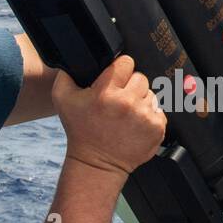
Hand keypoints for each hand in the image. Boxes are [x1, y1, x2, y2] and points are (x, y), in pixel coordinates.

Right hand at [52, 55, 166, 176]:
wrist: (97, 164)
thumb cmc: (81, 131)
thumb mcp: (62, 99)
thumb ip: (66, 74)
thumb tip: (75, 59)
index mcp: (106, 92)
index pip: (126, 62)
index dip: (120, 69)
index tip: (116, 79)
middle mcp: (128, 102)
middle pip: (140, 77)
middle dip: (131, 86)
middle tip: (119, 101)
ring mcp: (144, 116)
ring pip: (151, 94)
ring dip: (141, 101)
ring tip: (126, 115)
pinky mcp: (156, 128)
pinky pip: (159, 111)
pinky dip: (149, 116)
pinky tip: (135, 125)